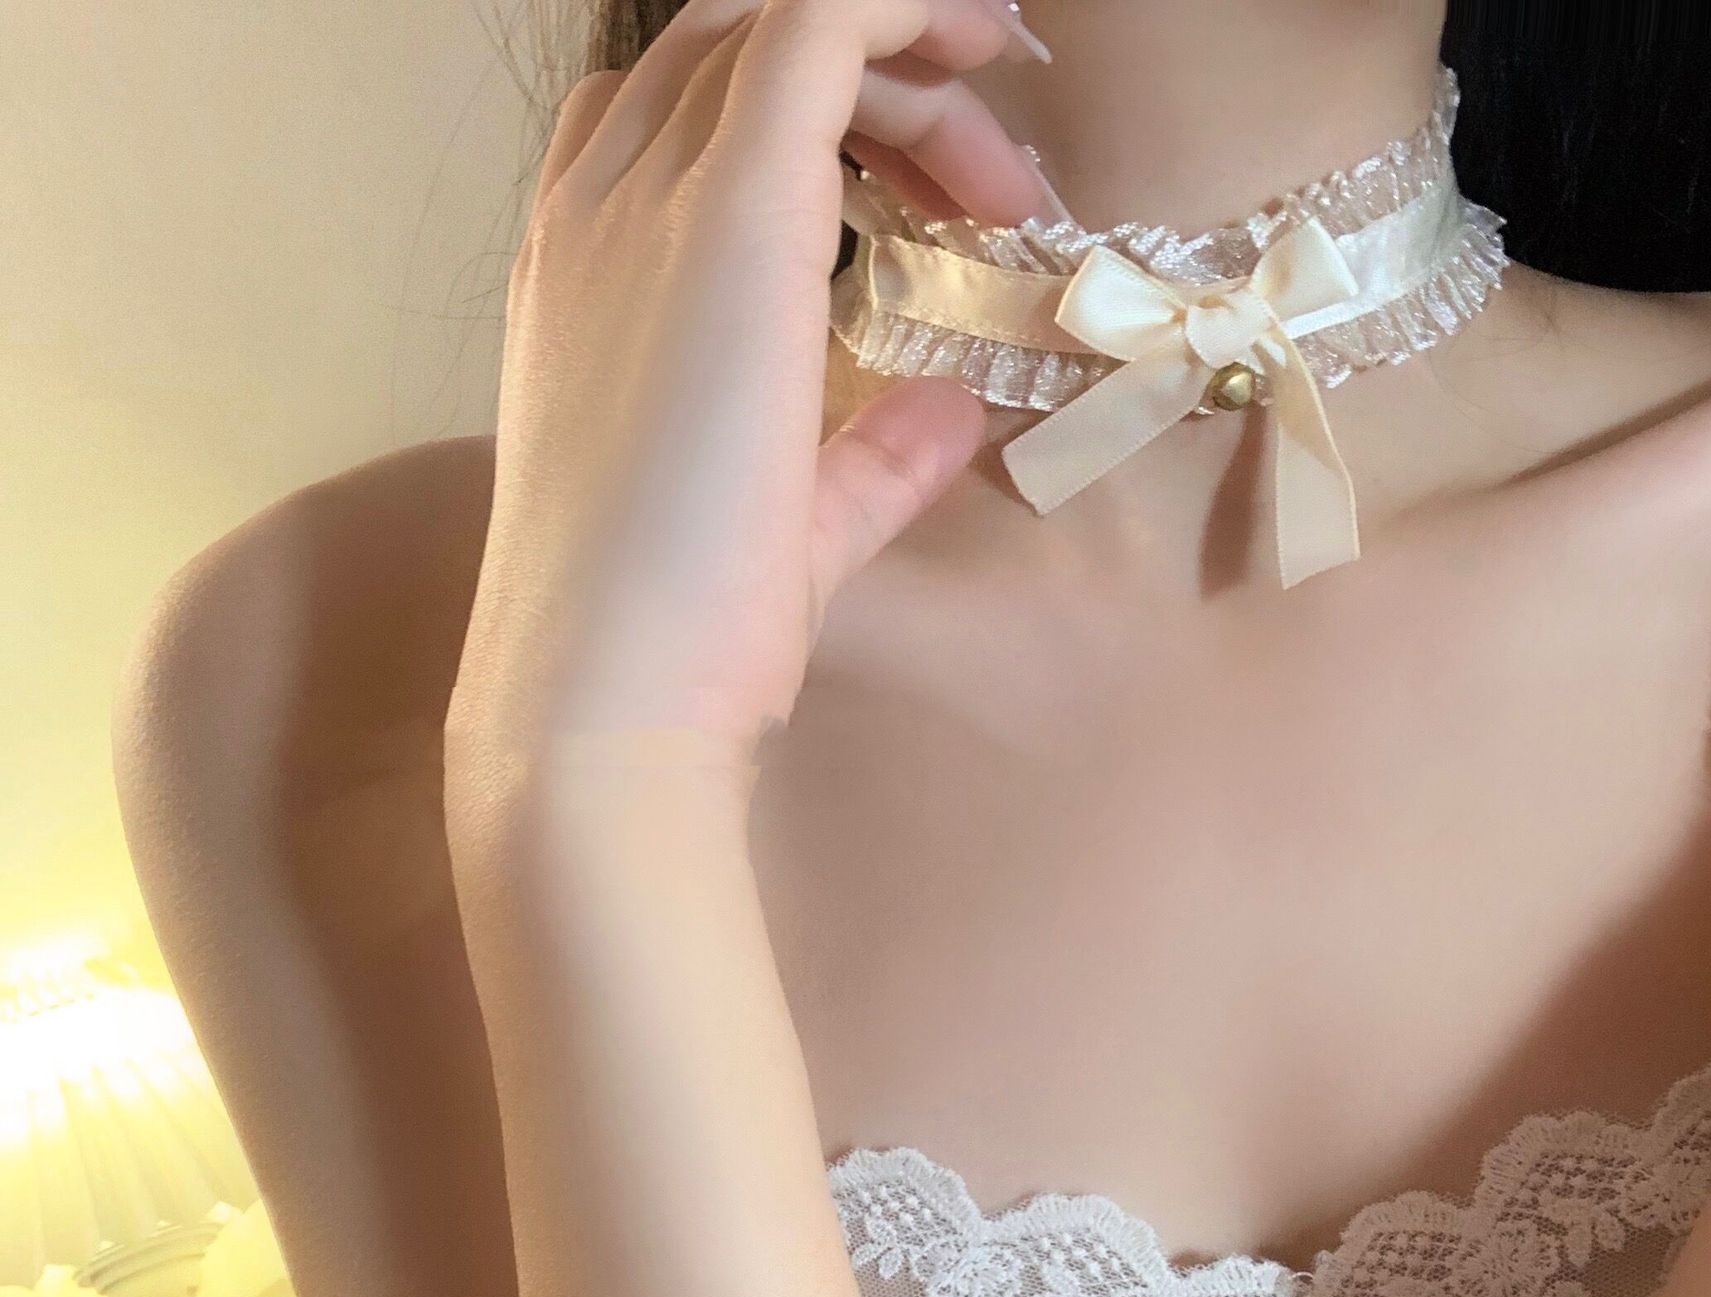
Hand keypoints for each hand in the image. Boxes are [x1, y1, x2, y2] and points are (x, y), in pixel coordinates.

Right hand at [445, 0, 1052, 775]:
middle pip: (733, 53)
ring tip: (1000, 180)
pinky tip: (983, 38)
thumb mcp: (789, 522)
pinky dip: (905, 9)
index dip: (813, 120)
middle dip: (877, 89)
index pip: (678, 117)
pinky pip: (820, 25)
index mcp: (585, 273)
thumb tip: (954, 409)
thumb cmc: (677, 628)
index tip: (924, 203)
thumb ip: (869, 458)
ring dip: (909, 72)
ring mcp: (651, 203)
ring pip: (779, 31)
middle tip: (984, 196)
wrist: (606, 691)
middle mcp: (599, 211)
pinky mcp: (730, 216)